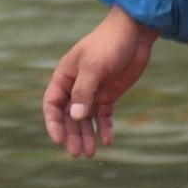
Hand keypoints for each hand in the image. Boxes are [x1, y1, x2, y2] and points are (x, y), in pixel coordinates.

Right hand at [40, 11, 153, 156]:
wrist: (134, 33)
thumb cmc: (108, 44)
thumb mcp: (94, 67)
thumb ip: (84, 91)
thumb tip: (75, 116)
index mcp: (64, 78)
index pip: (53, 105)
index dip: (54, 123)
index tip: (59, 140)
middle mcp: (76, 87)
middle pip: (70, 117)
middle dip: (73, 135)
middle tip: (78, 153)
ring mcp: (93, 91)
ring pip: (86, 119)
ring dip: (88, 135)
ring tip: (91, 153)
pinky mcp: (109, 94)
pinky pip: (104, 115)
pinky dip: (105, 127)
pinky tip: (108, 141)